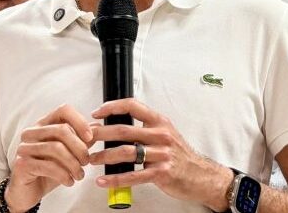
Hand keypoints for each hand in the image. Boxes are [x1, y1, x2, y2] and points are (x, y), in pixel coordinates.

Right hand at [5, 104, 94, 212]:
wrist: (27, 193)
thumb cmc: (48, 171)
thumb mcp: (68, 154)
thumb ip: (81, 140)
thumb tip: (97, 126)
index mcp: (44, 124)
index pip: (64, 110)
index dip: (80, 122)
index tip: (90, 137)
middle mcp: (32, 132)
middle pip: (62, 129)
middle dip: (80, 147)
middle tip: (86, 162)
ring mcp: (25, 147)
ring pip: (56, 148)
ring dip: (74, 164)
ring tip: (79, 175)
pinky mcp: (22, 164)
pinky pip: (49, 166)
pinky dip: (64, 175)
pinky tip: (69, 181)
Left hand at [89, 99, 232, 210]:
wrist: (201, 175)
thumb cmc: (180, 155)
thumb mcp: (166, 133)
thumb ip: (146, 127)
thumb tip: (118, 125)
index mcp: (160, 122)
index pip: (132, 106)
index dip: (112, 107)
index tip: (96, 113)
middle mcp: (160, 135)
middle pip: (123, 130)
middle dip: (100, 133)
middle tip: (86, 138)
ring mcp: (161, 154)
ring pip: (125, 152)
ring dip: (104, 156)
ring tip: (91, 160)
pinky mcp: (160, 173)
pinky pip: (133, 175)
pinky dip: (115, 179)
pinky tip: (103, 181)